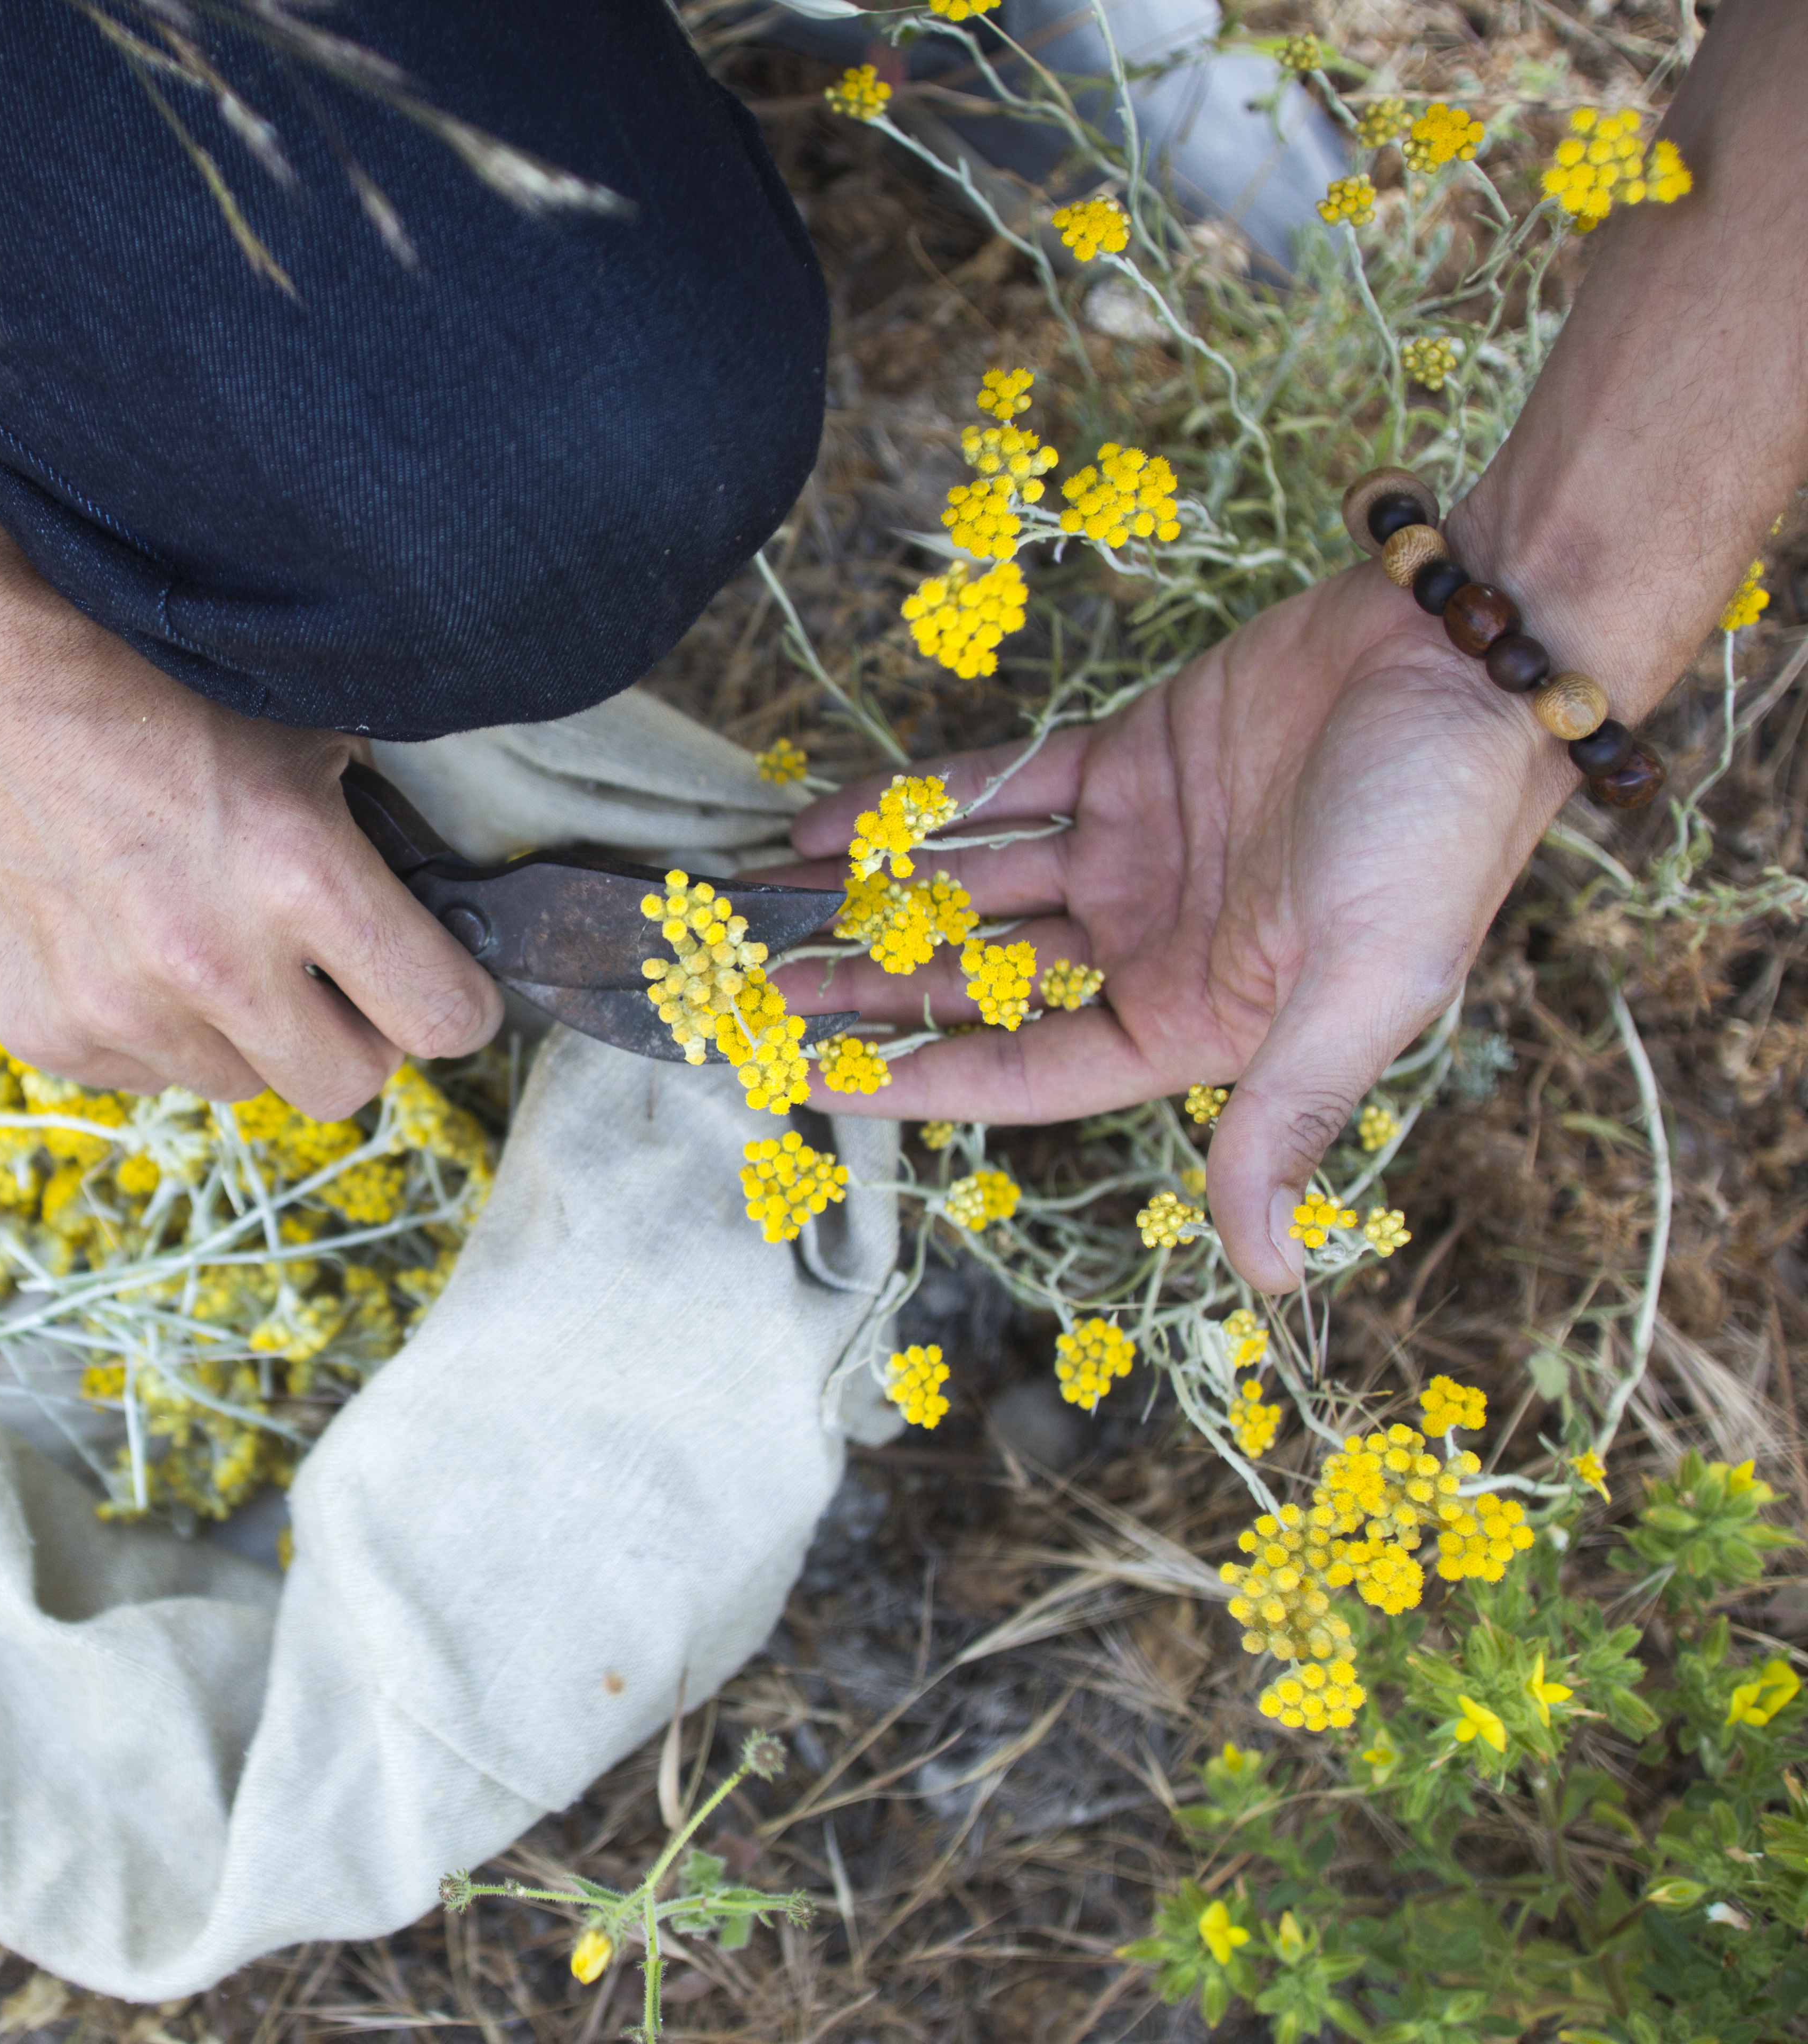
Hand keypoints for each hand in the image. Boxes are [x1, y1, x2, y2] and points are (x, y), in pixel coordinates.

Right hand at [0, 563, 504, 1118]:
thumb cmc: (129, 677)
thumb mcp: (293, 728)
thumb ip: (364, 839)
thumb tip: (417, 911)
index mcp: (296, 875)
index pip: (441, 1019)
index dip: (450, 1000)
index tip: (434, 981)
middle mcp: (210, 962)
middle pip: (346, 1086)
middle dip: (352, 1034)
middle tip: (326, 974)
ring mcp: (119, 1009)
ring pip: (237, 1081)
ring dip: (239, 1028)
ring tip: (199, 933)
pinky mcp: (43, 1029)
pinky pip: (141, 1072)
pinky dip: (148, 1026)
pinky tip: (122, 939)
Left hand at [754, 565, 1586, 1289]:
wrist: (1473, 655)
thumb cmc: (1437, 831)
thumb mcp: (1367, 991)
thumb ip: (1287, 1122)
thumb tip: (1272, 1273)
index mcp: (1196, 1020)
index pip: (1019, 1071)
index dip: (910, 1076)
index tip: (801, 1076)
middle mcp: (1153, 946)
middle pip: (976, 983)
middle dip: (864, 990)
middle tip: (745, 992)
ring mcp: (1136, 852)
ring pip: (972, 889)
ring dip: (872, 902)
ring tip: (760, 908)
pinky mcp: (1131, 758)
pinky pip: (999, 791)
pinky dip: (916, 806)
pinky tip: (826, 824)